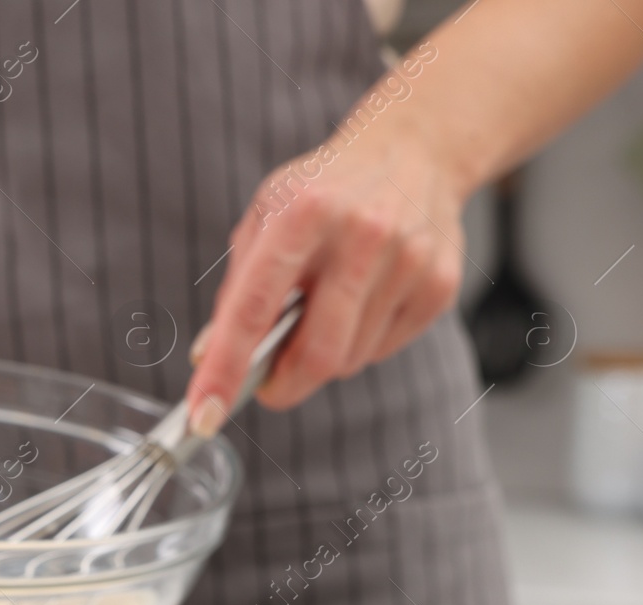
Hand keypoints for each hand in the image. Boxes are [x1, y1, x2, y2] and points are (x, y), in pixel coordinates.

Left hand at [185, 124, 466, 435]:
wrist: (416, 151)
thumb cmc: (326, 191)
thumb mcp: (267, 215)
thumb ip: (237, 287)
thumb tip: (210, 357)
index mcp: (302, 214)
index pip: (254, 308)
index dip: (226, 368)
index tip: (203, 414)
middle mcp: (360, 235)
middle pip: (317, 355)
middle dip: (283, 385)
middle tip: (267, 383)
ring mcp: (407, 261)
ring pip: (349, 360)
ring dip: (323, 358)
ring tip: (323, 312)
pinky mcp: (439, 285)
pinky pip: (382, 350)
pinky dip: (359, 344)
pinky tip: (362, 302)